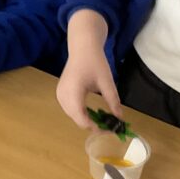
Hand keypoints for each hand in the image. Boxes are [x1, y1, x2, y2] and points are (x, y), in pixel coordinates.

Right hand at [56, 10, 121, 127]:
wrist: (82, 48)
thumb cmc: (95, 62)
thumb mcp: (107, 82)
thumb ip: (113, 101)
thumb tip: (120, 118)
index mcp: (73, 93)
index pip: (82, 120)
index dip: (95, 128)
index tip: (109, 130)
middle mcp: (63, 96)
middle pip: (77, 120)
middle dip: (92, 125)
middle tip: (108, 125)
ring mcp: (59, 95)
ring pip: (73, 116)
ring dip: (86, 119)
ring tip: (101, 119)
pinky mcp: (60, 93)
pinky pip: (70, 109)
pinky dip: (80, 113)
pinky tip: (91, 111)